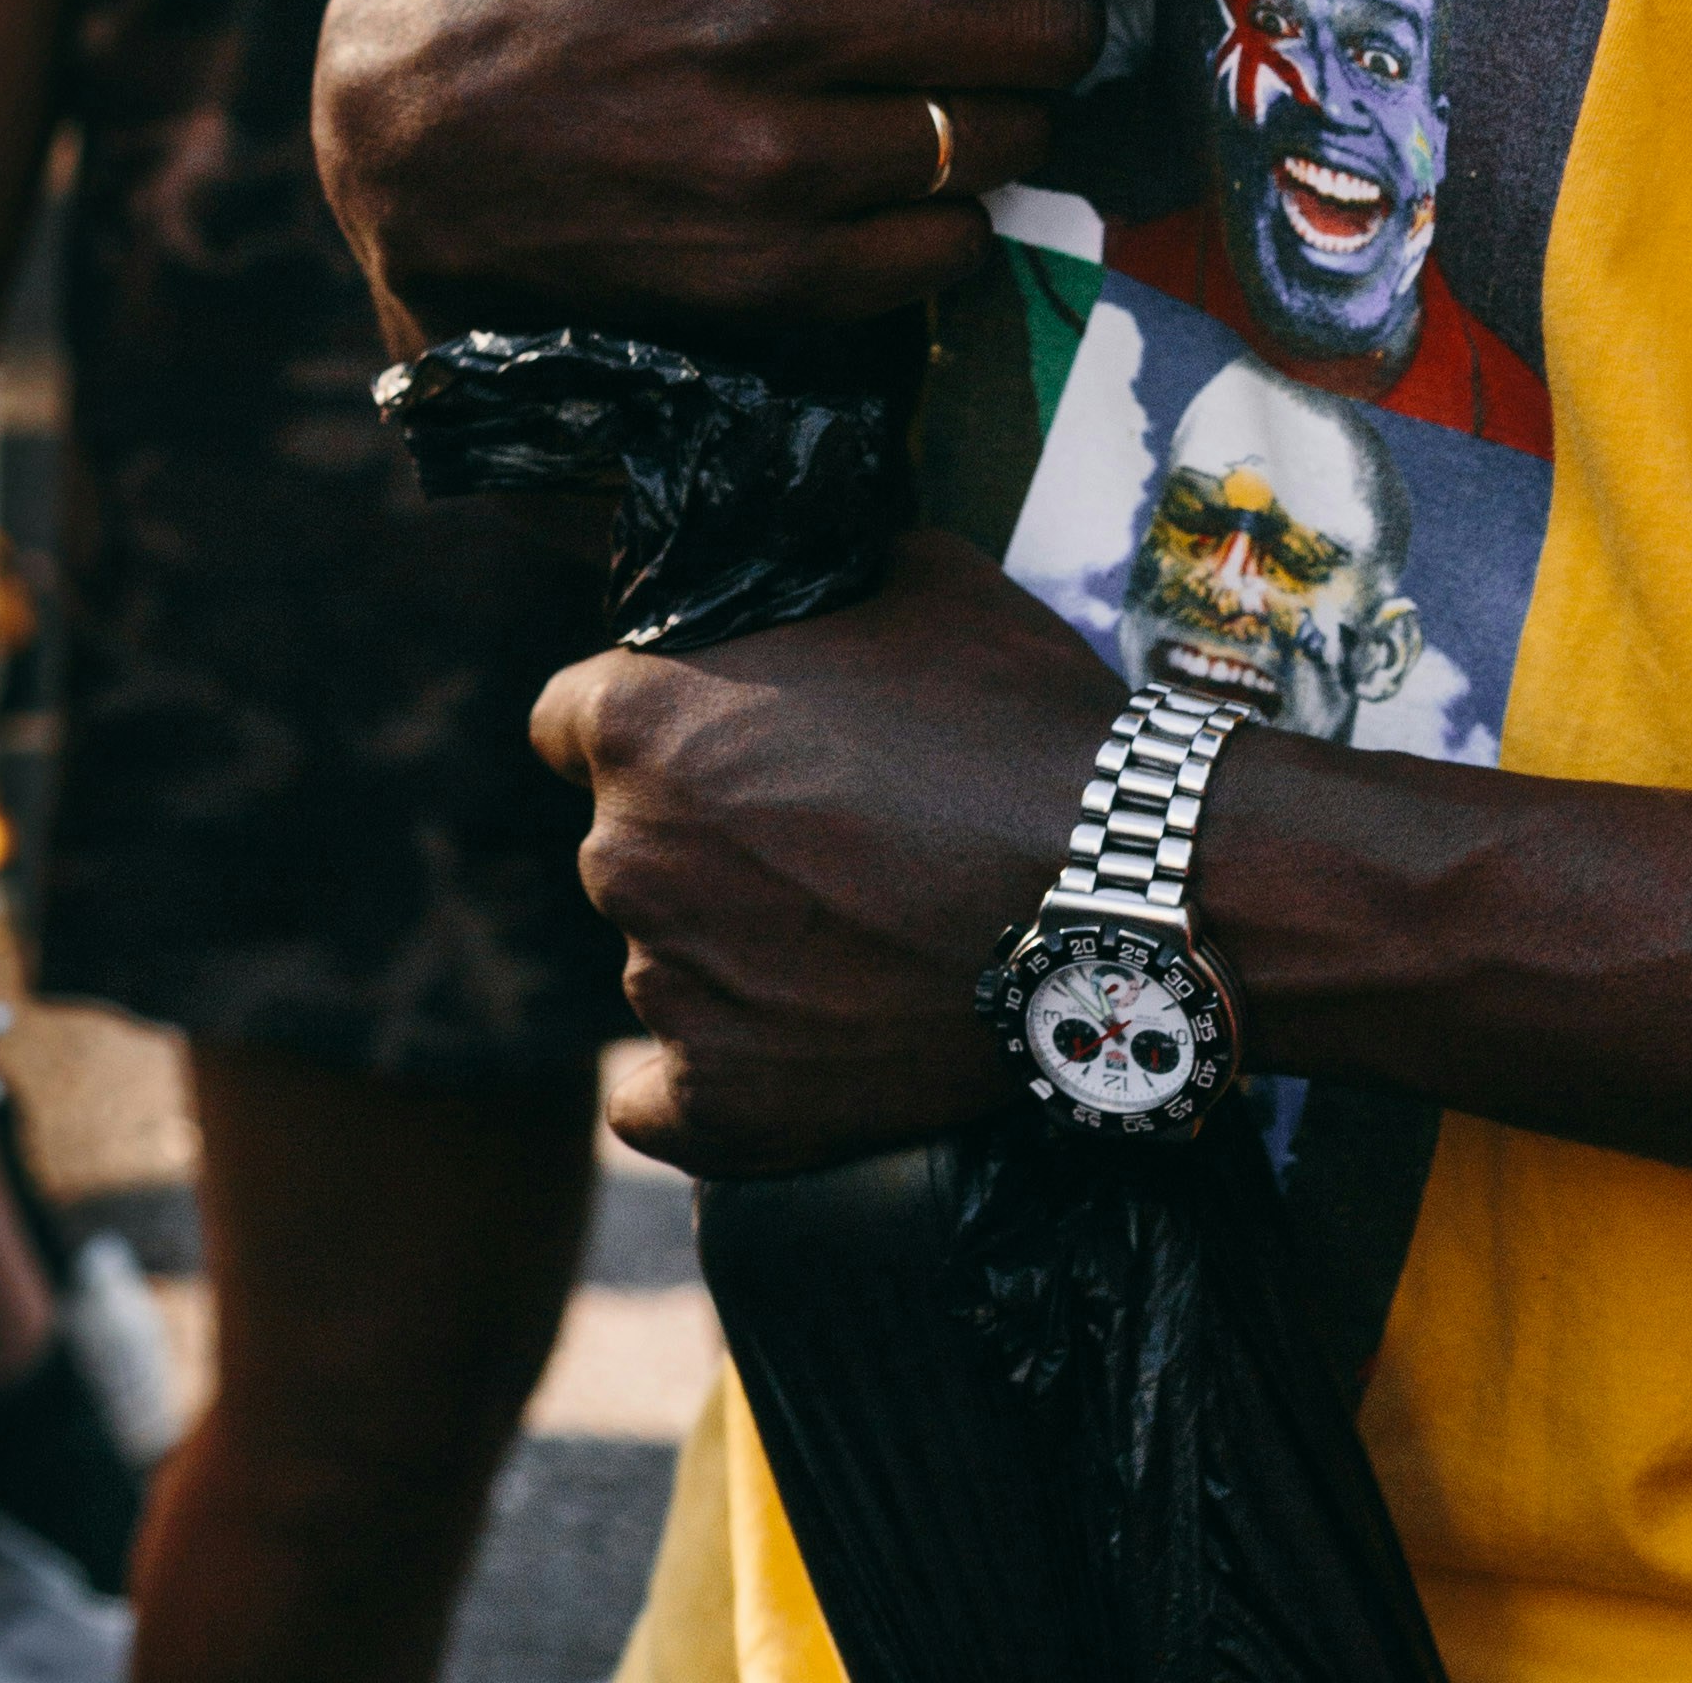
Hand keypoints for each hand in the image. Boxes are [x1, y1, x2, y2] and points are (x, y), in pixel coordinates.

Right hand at [312, 0, 1165, 339]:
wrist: (416, 124)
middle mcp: (773, 9)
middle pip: (1044, 20)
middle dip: (1066, 13)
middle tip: (1041, 9)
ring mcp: (771, 153)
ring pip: (1007, 139)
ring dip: (1008, 116)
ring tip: (955, 89)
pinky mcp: (766, 269)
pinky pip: (946, 245)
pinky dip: (949, 213)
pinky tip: (900, 174)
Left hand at [534, 529, 1133, 1174]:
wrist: (1121, 893)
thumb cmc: (1017, 727)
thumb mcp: (921, 583)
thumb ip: (822, 586)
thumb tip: (814, 587)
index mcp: (643, 724)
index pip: (571, 717)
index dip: (651, 718)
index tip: (721, 736)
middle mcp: (625, 857)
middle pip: (628, 838)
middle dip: (703, 830)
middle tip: (823, 834)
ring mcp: (669, 991)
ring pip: (666, 955)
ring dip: (732, 944)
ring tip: (856, 935)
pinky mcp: (723, 1109)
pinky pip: (661, 1101)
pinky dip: (711, 1077)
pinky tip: (785, 1045)